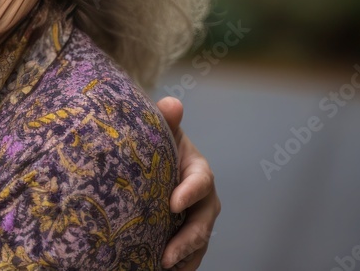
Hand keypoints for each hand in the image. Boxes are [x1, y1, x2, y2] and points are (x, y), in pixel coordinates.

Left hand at [156, 97, 219, 269]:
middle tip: (167, 254)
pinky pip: (189, 255)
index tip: (172, 203)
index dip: (189, 192)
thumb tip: (172, 104)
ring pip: (197, 242)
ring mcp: (197, 220)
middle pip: (202, 222)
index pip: (200, 182)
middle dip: (187, 240)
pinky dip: (180, 264)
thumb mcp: (163, 130)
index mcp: (199, 172)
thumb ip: (167, 119)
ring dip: (183, 257)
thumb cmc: (159, 145)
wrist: (155, 164)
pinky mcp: (186, 235)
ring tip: (164, 267)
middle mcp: (204, 200)